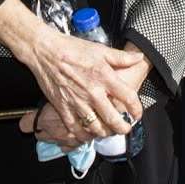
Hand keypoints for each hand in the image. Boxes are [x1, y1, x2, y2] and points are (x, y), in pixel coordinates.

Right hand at [21, 24, 145, 142]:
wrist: (45, 51)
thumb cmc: (71, 48)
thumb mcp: (100, 49)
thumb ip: (121, 57)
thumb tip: (139, 57)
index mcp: (105, 77)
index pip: (128, 98)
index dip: (136, 109)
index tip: (137, 114)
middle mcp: (93, 92)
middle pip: (113, 119)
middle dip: (123, 128)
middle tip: (125, 129)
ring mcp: (77, 102)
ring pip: (96, 127)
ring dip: (104, 133)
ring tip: (107, 131)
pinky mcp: (63, 107)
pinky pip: (75, 128)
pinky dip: (83, 135)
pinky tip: (87, 133)